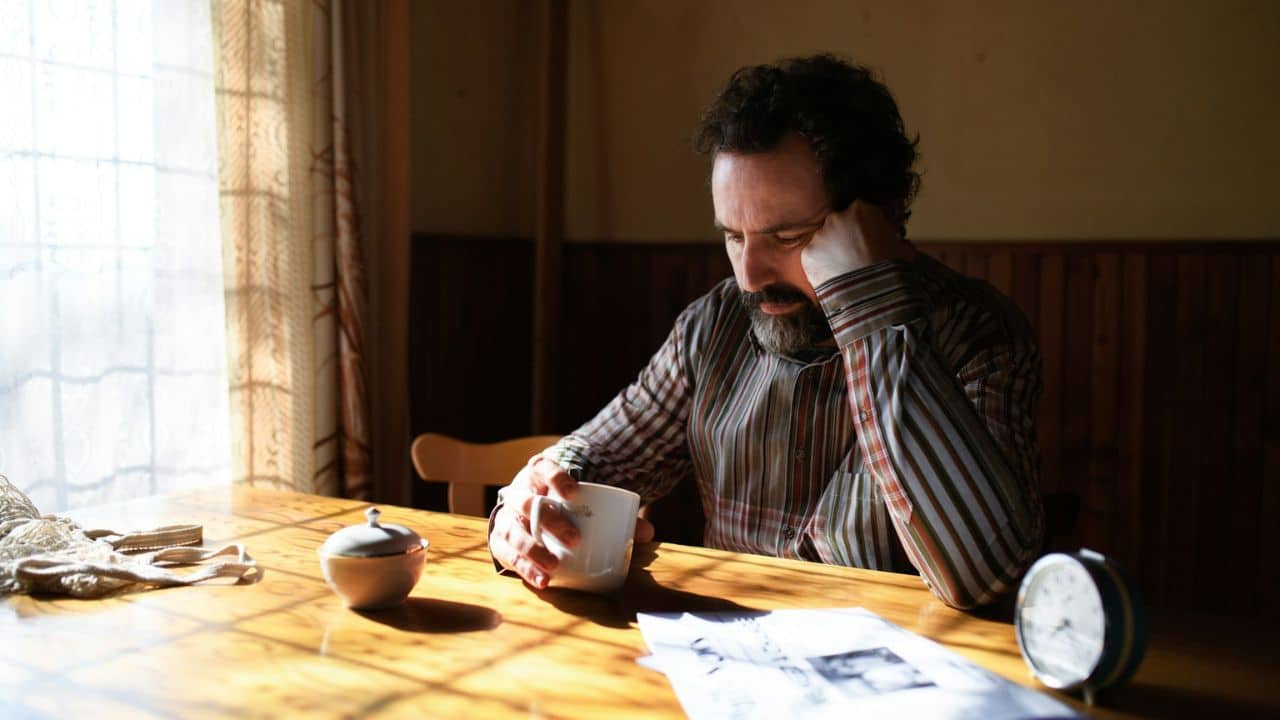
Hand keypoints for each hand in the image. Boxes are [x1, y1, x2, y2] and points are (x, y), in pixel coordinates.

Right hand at [488, 455, 654, 588]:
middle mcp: (518, 494)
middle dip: (550, 521)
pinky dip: (525, 569)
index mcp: (538, 476)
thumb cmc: (560, 505)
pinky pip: (508, 555)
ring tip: (554, 566)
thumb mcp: (582, 503)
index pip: (543, 468)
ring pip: (514, 531)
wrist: (523, 512)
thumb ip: (614, 514)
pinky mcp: (501, 542)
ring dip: (534, 549)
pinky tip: (542, 581)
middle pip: (529, 503)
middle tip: (575, 539)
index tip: (575, 493)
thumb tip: (647, 532)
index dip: (556, 478)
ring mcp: (507, 518)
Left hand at [800, 199, 913, 287]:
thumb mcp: (902, 246)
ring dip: (832, 253)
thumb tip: (897, 244)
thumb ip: (892, 238)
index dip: (864, 229)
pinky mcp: (809, 253)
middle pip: (839, 225)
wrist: (873, 292)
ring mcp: (820, 235)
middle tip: (854, 257)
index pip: (859, 214)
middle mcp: (837, 217)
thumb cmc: (892, 268)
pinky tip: (833, 277)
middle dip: (845, 239)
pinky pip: (814, 258)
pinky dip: (821, 266)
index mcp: (861, 209)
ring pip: (824, 242)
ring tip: (844, 271)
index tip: (868, 242)